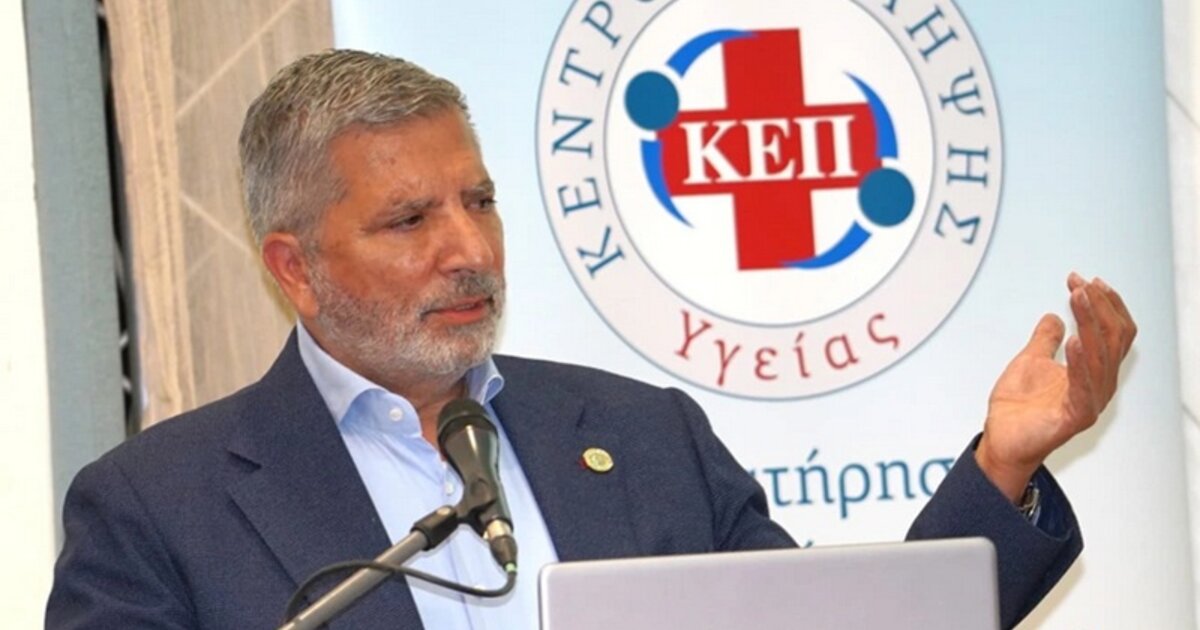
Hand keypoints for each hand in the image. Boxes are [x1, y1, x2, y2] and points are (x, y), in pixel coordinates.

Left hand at [975, 273, 1136, 500]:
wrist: (1002, 440)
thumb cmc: (1018, 408)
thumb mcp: (1030, 361)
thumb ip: (1045, 339)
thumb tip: (1053, 316)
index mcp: (1093, 371)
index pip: (1114, 331)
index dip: (1104, 304)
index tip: (1085, 281)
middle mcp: (1099, 384)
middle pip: (1112, 338)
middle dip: (1097, 306)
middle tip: (1079, 284)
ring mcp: (1090, 401)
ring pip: (1101, 355)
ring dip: (1089, 322)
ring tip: (1077, 298)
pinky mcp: (1076, 416)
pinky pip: (1084, 386)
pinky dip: (1079, 361)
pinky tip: (1073, 340)